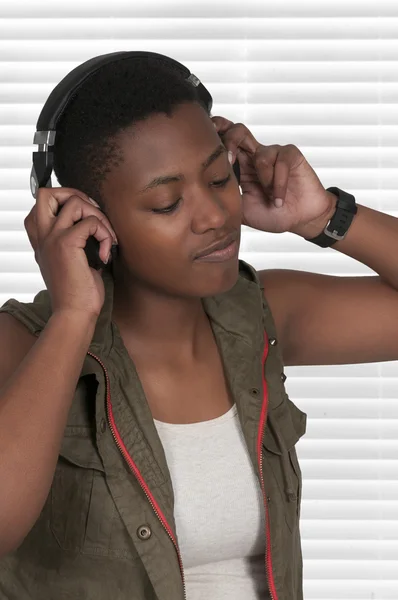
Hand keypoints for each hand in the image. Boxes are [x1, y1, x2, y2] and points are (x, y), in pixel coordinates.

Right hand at [24, 188, 117, 317]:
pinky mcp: (67, 243)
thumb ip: (74, 242)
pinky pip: (92, 222)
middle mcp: (43, 236)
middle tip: (94, 216)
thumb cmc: (77, 292)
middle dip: (76, 195)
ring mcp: (53, 238)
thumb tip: (94, 225)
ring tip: (105, 237)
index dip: (65, 202)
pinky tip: (105, 254)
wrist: (75, 312)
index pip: (41, 204)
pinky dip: (105, 235)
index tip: (85, 219)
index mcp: (41, 240)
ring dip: (98, 215)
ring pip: (75, 201)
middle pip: (47, 193)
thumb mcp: (72, 262)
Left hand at [212, 116, 335, 237]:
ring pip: (260, 154)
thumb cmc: (272, 214)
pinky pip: (280, 162)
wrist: (299, 220)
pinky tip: (280, 199)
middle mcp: (254, 156)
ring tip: (271, 199)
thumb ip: (226, 201)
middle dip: (229, 140)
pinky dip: (278, 183)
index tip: (203, 147)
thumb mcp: (241, 211)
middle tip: (228, 161)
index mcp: (240, 166)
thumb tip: (202, 203)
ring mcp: (273, 154)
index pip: (224, 142)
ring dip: (264, 181)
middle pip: (238, 131)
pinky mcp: (290, 155)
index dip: (215, 137)